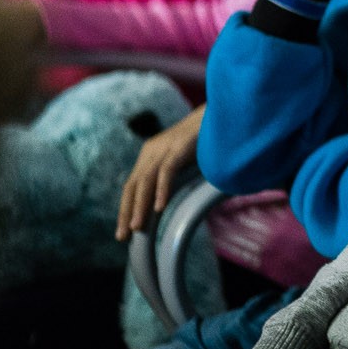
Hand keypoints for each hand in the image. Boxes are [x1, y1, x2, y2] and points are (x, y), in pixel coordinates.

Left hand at [116, 105, 204, 239]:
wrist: (224, 112)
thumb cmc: (208, 138)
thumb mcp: (185, 158)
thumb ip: (175, 174)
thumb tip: (169, 200)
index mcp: (151, 153)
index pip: (132, 185)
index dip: (126, 208)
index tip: (125, 232)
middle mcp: (153, 149)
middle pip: (133, 185)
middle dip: (126, 212)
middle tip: (123, 236)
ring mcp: (166, 146)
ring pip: (145, 181)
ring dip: (140, 206)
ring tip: (137, 228)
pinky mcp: (181, 146)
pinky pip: (167, 171)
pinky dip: (162, 189)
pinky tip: (159, 207)